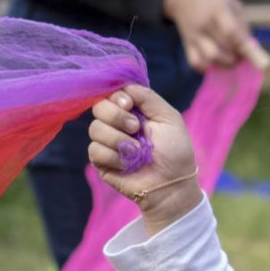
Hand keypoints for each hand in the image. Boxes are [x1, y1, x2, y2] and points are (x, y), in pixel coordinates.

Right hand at [89, 84, 203, 230]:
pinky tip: (128, 164)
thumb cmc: (175, 151)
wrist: (172, 184)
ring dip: (118, 139)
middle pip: (99, 107)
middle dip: (116, 116)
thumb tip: (125, 86)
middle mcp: (118, 123)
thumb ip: (148, 98)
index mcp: (134, 111)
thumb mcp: (168, 118)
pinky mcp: (102, 161)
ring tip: (137, 152)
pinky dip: (113, 156)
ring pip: (95, 129)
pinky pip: (95, 150)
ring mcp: (108, 142)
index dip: (116, 96)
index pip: (112, 93)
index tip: (129, 104)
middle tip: (136, 128)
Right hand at [162, 0, 269, 71]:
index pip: (230, 31)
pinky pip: (195, 62)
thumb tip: (250, 48)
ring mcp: (193, 35)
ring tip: (230, 58)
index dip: (242, 44)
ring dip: (223, 63)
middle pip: (220, 49)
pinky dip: (207, 67)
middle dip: (235, 57)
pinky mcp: (187, 43)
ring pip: (208, 58)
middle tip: (242, 55)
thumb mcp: (231, 2)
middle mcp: (203, 24)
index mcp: (217, 10)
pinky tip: (215, 61)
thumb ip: (242, 24)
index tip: (249, 47)